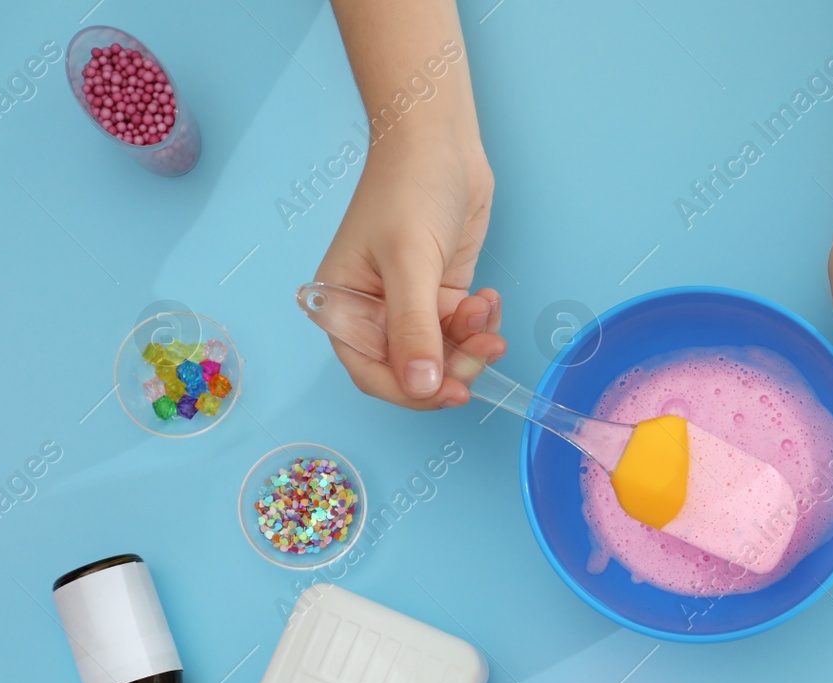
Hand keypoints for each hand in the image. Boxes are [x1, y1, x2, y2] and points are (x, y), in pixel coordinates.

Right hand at [316, 130, 503, 408]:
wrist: (438, 140)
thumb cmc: (408, 190)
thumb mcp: (409, 262)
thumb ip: (415, 329)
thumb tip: (421, 387)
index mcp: (344, 306)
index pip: (372, 373)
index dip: (411, 392)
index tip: (452, 392)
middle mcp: (374, 312)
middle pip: (414, 370)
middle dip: (453, 366)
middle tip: (485, 350)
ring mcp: (410, 303)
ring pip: (444, 353)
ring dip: (472, 344)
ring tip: (488, 314)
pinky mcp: (441, 292)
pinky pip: (462, 330)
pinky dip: (480, 323)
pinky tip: (488, 297)